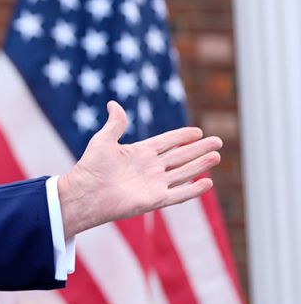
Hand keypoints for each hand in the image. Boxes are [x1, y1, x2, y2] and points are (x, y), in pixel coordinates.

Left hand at [58, 100, 221, 237]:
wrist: (86, 193)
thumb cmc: (91, 167)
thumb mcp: (103, 140)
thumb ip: (115, 124)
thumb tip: (112, 103)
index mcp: (139, 153)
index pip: (166, 142)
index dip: (181, 137)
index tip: (198, 131)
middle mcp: (149, 168)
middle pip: (180, 156)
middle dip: (199, 149)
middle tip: (218, 141)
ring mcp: (153, 184)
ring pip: (183, 173)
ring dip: (200, 165)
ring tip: (217, 156)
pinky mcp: (155, 200)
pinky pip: (178, 194)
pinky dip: (193, 190)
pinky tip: (208, 183)